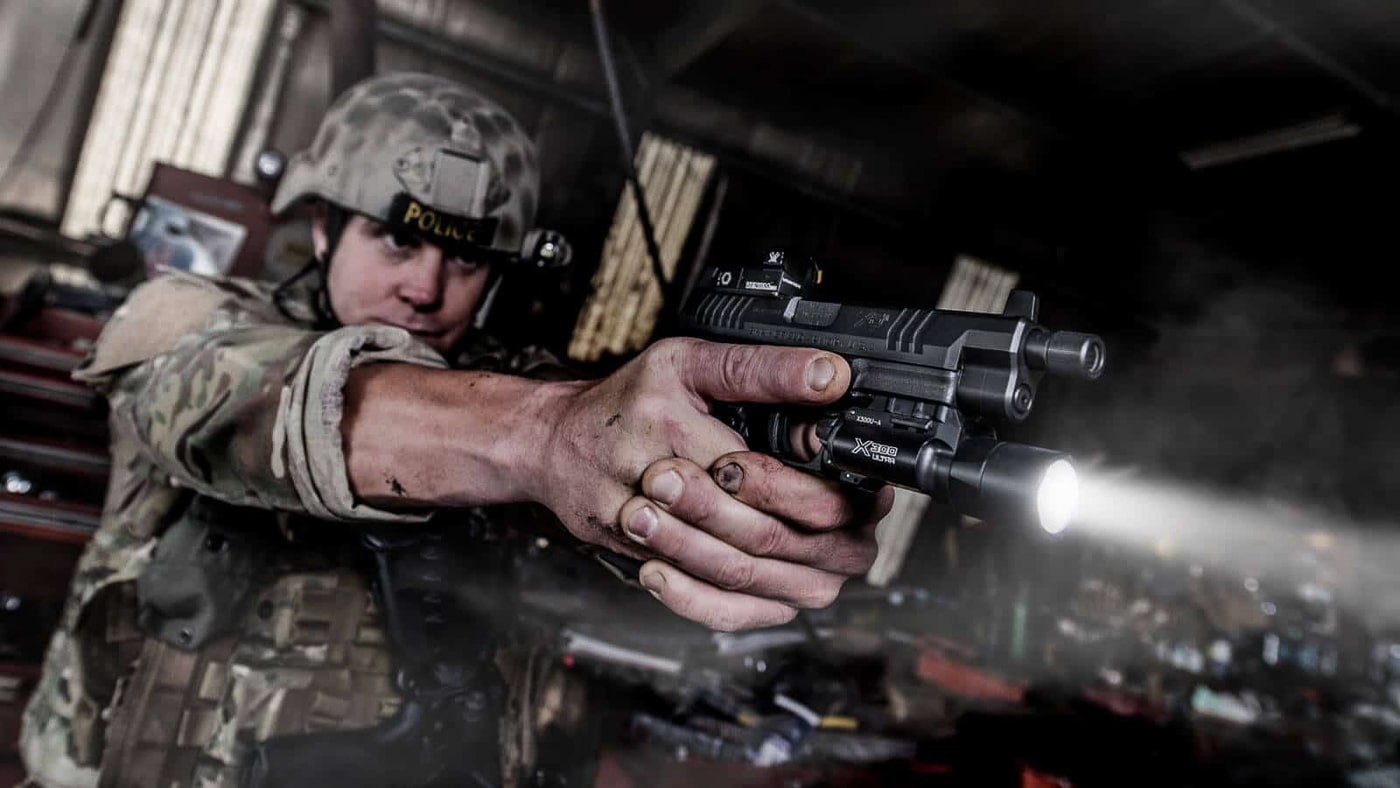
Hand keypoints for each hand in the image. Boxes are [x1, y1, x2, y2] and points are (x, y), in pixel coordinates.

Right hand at [536, 337, 890, 630]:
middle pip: (751, 530)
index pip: (760, 472)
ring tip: (839, 560)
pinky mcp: (638, 561)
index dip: (818, 490)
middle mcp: (651, 482)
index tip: (861, 488)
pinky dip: (747, 606)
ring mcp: (643, 531)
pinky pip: (698, 600)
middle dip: (818, 536)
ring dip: (794, 572)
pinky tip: (784, 597)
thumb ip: (757, 369)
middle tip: (863, 527)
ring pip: (730, 572)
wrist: (551, 444)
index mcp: (669, 426)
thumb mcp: (687, 361)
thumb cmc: (625, 401)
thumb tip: (828, 375)